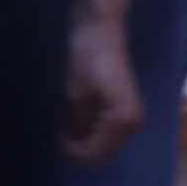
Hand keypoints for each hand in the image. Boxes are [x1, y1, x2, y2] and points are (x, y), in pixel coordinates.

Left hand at [57, 8, 142, 165]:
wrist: (99, 31)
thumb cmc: (85, 59)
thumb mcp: (74, 96)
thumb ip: (74, 126)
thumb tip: (66, 147)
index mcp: (123, 121)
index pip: (94, 154)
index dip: (70, 152)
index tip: (52, 137)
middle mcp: (134, 125)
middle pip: (102, 154)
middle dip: (78, 149)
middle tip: (56, 134)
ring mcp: (132, 118)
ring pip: (105, 146)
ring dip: (84, 141)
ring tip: (63, 127)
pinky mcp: (126, 110)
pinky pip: (107, 133)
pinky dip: (90, 132)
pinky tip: (75, 120)